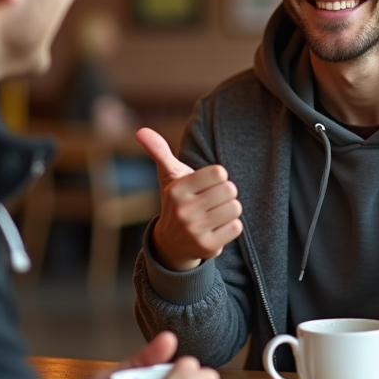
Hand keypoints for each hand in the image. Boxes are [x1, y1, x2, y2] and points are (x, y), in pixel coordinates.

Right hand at [136, 127, 243, 271]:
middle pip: (230, 190)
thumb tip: (141, 131)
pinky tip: (217, 227)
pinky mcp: (207, 247)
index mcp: (177, 189)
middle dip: (226, 193)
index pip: (219, 172)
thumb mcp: (168, 176)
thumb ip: (159, 151)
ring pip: (235, 208)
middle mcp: (184, 211)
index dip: (218, 176)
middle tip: (213, 199)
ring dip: (229, 209)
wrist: (171, 243)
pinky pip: (236, 227)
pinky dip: (231, 226)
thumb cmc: (177, 201)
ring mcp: (195, 231)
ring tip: (215, 212)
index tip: (208, 183)